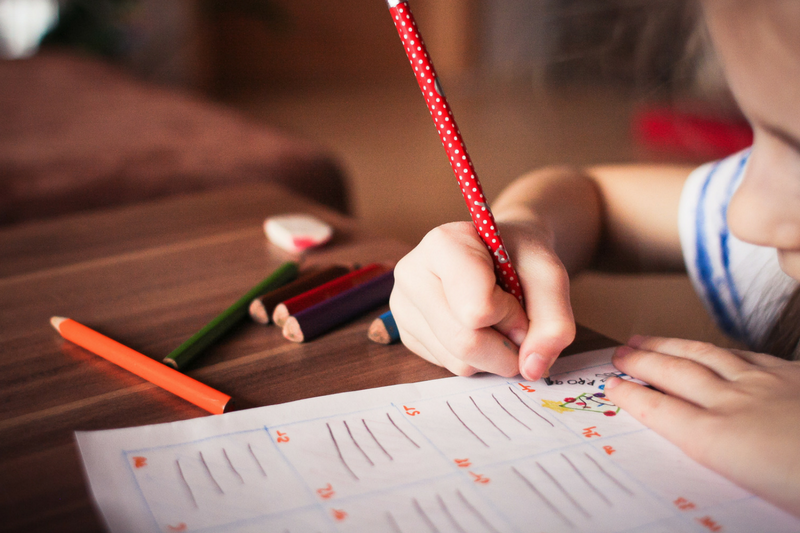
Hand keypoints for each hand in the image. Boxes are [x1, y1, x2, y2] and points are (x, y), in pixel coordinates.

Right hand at [389, 220, 574, 379]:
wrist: (500, 253)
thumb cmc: (521, 257)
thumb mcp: (550, 276)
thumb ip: (554, 321)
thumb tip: (531, 369)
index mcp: (442, 244)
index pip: (477, 309)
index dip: (511, 315)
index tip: (518, 297)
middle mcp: (412, 274)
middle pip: (465, 342)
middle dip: (506, 346)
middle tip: (518, 324)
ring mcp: (403, 306)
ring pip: (458, 361)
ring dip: (493, 355)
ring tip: (496, 321)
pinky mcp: (407, 334)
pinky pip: (448, 366)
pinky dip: (476, 359)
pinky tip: (477, 328)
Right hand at [604, 335, 799, 516]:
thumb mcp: (761, 497)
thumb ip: (725, 465)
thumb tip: (703, 452)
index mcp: (721, 441)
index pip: (662, 411)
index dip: (632, 395)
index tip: (610, 385)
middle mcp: (736, 405)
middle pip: (676, 374)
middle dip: (643, 361)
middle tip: (619, 352)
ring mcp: (767, 385)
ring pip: (707, 356)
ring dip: (672, 346)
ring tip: (648, 339)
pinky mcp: (795, 376)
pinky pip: (747, 355)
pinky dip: (721, 350)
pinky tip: (716, 349)